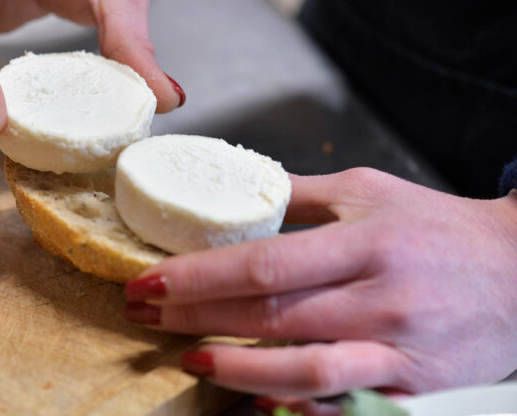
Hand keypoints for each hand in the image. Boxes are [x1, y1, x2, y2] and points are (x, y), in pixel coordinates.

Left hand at [124, 168, 516, 403]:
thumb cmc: (439, 226)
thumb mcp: (369, 191)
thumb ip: (298, 193)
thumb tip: (238, 189)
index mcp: (364, 242)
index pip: (263, 266)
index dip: (197, 277)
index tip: (148, 280)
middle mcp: (378, 299)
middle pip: (268, 319)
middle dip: (194, 318)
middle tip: (144, 313)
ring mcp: (395, 349)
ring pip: (301, 373)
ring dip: (234, 371)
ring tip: (188, 357)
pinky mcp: (409, 385)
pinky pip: (343, 405)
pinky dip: (294, 407)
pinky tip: (252, 399)